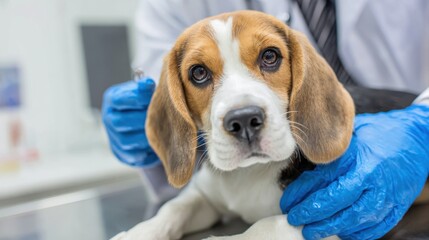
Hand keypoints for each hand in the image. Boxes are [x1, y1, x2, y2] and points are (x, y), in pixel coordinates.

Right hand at [102, 78, 158, 166]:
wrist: (142, 123)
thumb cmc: (145, 103)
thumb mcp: (144, 91)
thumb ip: (145, 89)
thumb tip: (147, 85)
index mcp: (113, 99)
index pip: (118, 99)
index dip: (136, 98)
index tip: (152, 95)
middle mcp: (109, 118)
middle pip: (119, 122)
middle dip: (141, 119)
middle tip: (157, 116)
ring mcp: (113, 137)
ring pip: (126, 141)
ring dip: (144, 136)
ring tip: (158, 131)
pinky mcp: (122, 154)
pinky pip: (134, 156)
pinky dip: (146, 151)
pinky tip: (156, 144)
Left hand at [280, 104, 428, 239]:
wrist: (419, 137)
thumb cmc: (380, 132)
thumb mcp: (352, 132)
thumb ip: (330, 149)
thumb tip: (302, 161)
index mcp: (357, 157)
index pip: (320, 180)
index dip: (300, 194)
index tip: (287, 202)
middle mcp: (370, 178)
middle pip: (334, 203)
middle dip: (310, 214)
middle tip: (294, 219)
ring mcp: (385, 196)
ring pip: (352, 220)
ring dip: (328, 228)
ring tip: (310, 231)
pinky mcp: (396, 208)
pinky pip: (373, 228)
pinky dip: (354, 234)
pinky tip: (340, 232)